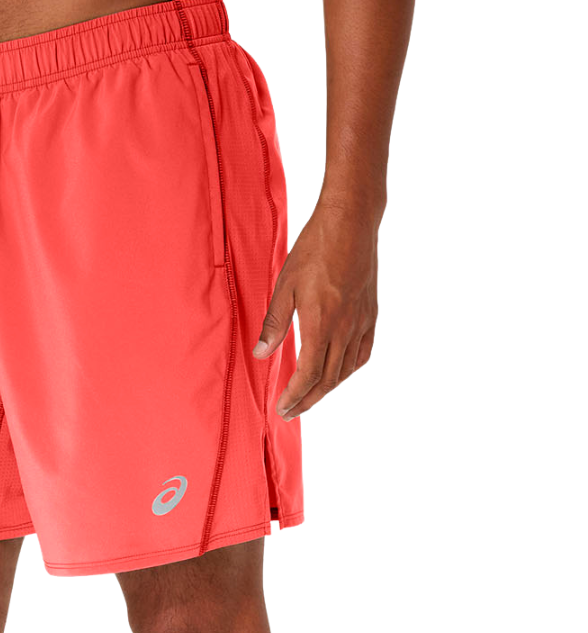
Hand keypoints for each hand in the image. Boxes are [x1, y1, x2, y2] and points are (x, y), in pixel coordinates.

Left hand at [252, 203, 378, 421]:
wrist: (352, 221)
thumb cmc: (314, 249)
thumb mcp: (285, 285)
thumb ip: (274, 324)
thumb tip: (261, 355)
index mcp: (321, 324)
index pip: (308, 375)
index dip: (294, 396)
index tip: (282, 407)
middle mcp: (345, 329)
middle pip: (327, 380)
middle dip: (307, 400)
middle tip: (291, 412)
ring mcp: (361, 322)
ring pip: (346, 370)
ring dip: (327, 389)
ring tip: (310, 397)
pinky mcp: (371, 314)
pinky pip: (362, 353)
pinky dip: (349, 370)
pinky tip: (339, 373)